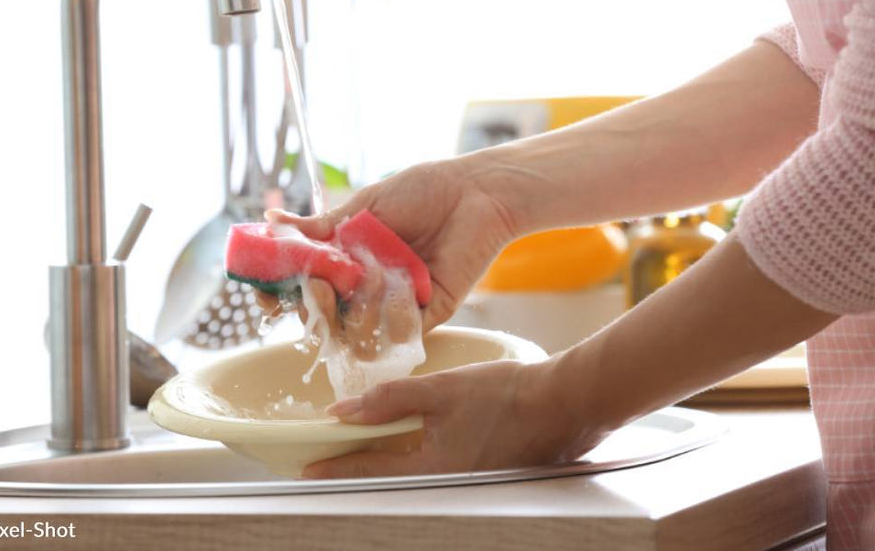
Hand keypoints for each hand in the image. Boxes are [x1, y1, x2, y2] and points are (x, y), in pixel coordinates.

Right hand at [266, 160, 520, 331]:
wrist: (476, 193)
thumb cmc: (423, 191)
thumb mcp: (365, 206)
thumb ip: (321, 227)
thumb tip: (269, 221)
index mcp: (345, 262)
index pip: (302, 289)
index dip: (280, 296)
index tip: (268, 296)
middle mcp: (365, 289)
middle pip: (323, 319)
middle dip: (315, 307)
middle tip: (323, 286)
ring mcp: (393, 306)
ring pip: (356, 335)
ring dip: (354, 313)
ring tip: (366, 280)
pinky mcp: (426, 316)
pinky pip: (397, 335)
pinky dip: (391, 316)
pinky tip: (396, 287)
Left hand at [301, 357, 606, 478]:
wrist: (565, 403)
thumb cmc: (508, 396)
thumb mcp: (442, 390)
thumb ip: (390, 400)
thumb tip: (344, 412)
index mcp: (433, 470)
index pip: (370, 471)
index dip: (336, 466)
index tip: (308, 468)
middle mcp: (447, 485)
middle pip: (388, 478)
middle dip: (356, 467)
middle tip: (328, 458)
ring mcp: (466, 482)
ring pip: (411, 473)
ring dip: (384, 460)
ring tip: (360, 447)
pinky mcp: (480, 471)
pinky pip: (434, 468)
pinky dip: (413, 454)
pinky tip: (409, 438)